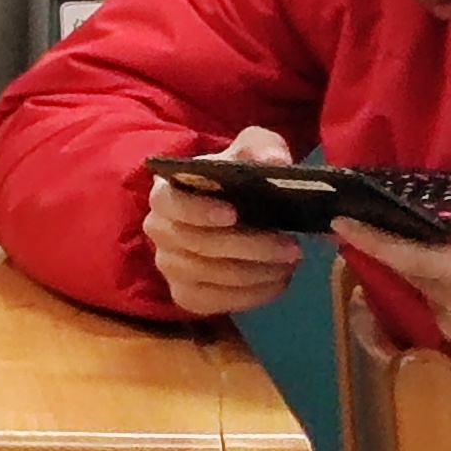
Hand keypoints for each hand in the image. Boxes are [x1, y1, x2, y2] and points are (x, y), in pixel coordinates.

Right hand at [143, 126, 301, 317]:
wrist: (231, 208)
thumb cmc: (236, 177)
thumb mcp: (251, 150)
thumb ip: (263, 147)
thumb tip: (276, 161)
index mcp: (166, 191)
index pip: (169, 203)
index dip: (198, 211)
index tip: (234, 213)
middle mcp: (159, 230)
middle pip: (197, 245)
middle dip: (248, 248)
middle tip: (291, 247)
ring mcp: (170, 266)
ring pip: (210, 276)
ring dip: (256, 273)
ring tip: (290, 262)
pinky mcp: (186, 295)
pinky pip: (216, 303)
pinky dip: (251, 296)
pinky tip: (277, 281)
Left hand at [336, 187, 450, 346]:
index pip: (410, 259)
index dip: (373, 241)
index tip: (340, 222)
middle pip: (407, 272)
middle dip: (382, 245)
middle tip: (357, 215)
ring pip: (417, 286)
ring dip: (403, 261)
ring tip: (388, 229)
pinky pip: (430, 298)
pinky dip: (421, 276)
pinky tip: (420, 256)